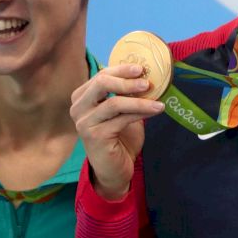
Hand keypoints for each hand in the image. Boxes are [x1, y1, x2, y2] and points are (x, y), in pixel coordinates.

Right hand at [70, 64, 165, 199]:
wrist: (114, 169)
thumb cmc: (119, 138)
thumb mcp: (122, 111)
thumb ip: (126, 94)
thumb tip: (146, 75)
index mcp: (82, 97)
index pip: (101, 75)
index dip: (122, 70)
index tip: (141, 68)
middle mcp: (78, 108)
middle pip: (102, 83)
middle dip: (127, 80)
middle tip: (147, 82)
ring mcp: (84, 122)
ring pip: (114, 102)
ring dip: (140, 100)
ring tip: (158, 101)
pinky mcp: (95, 135)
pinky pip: (122, 118)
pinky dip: (141, 112)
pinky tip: (155, 110)